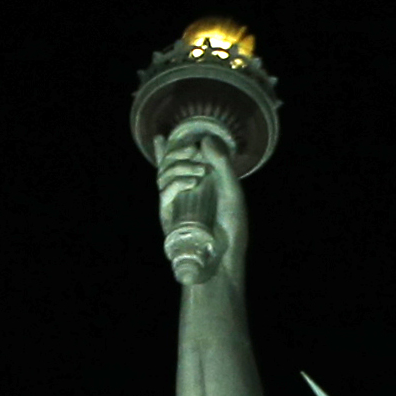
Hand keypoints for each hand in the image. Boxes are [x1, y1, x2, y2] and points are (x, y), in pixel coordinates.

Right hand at [157, 131, 247, 282]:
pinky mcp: (169, 217)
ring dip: (179, 166)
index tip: (164, 135)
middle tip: (194, 150)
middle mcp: (182, 193)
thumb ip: (223, 164)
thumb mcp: (232, 192)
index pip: (178, 162)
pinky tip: (190, 181)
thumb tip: (205, 139)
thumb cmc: (231, 230)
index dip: (169, 148)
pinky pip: (165, 193)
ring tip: (199, 171)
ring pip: (164, 175)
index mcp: (196, 185)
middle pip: (168, 164)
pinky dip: (176, 183)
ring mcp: (174, 205)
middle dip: (177, 151)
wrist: (224, 261)